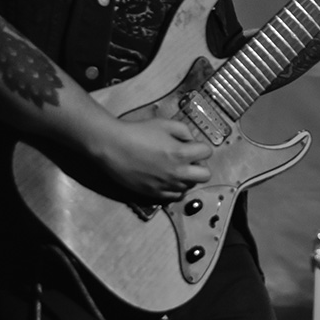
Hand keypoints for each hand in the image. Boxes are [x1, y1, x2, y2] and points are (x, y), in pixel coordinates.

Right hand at [91, 117, 212, 202]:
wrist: (112, 147)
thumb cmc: (138, 132)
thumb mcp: (165, 124)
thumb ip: (184, 131)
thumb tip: (191, 142)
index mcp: (182, 154)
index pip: (207, 153)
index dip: (200, 147)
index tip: (190, 145)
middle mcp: (177, 173)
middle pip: (205, 175)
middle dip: (200, 166)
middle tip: (187, 159)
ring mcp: (166, 186)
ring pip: (190, 187)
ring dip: (187, 177)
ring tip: (173, 168)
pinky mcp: (154, 194)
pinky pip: (175, 196)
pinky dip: (175, 188)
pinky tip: (166, 178)